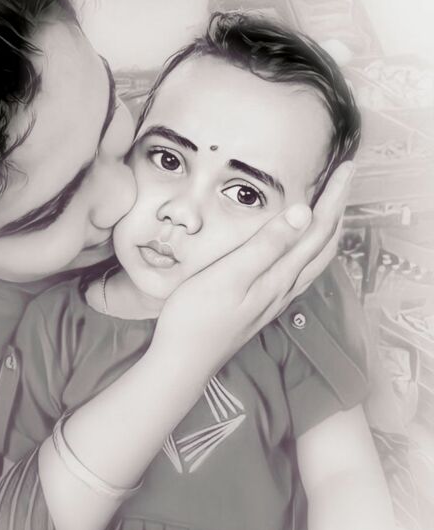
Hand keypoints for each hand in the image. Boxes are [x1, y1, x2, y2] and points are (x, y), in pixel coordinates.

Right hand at [155, 162, 353, 377]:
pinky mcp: (262, 305)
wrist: (183, 361)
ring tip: (330, 206)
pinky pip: (300, 270)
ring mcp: (274, 299)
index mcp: (279, 276)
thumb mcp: (229, 276)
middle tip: (343, 178)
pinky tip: (299, 247)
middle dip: (337, 209)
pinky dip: (310, 249)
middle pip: (323, 244)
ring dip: (327, 230)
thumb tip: (303, 213)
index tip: (345, 168)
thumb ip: (266, 245)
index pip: (318, 229)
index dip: (334, 198)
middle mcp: (284, 288)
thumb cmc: (196, 318)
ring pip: (315, 260)